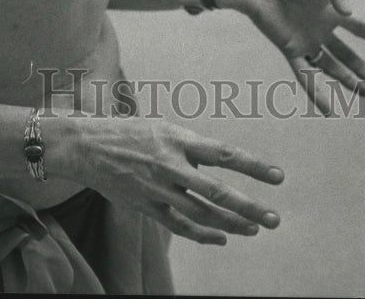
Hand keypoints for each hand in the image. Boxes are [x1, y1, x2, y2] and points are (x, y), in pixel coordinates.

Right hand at [60, 115, 283, 244]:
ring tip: (255, 228)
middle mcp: (170, 165)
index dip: (253, 166)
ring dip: (232, 223)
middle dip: (249, 207)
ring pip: (202, 213)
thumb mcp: (163, 127)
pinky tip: (222, 237)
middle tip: (274, 218)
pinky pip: (180, 225)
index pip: (224, 153)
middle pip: (217, 192)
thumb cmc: (129, 132)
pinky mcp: (146, 206)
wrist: (87, 146)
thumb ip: (190, 146)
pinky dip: (204, 234)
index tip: (278, 176)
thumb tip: (220, 160)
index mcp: (177, 139)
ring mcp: (158, 189)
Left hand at [215, 0, 364, 114]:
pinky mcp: (289, 48)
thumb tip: (350, 13)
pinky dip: (316, 90)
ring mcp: (304, 40)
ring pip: (329, 66)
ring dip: (346, 79)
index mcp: (328, 10)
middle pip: (345, 53)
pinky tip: (328, 107)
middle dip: (361, 69)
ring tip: (364, 92)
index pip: (358, 27)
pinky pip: (304, 73)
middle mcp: (319, 28)